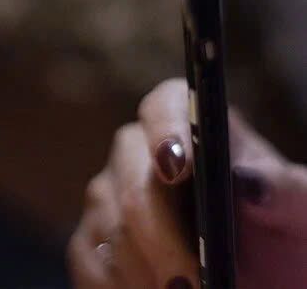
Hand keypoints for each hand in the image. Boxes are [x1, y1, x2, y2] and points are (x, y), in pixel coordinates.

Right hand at [69, 78, 306, 287]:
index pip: (164, 107)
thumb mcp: (297, 212)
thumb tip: (249, 182)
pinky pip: (92, 263)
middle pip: (134, 181)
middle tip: (190, 283)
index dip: (166, 131)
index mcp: (187, 123)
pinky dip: (122, 288)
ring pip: (110, 226)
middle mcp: (137, 153)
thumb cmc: (280, 234)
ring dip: (145, 272)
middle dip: (160, 236)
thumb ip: (283, 190)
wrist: (262, 280)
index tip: (179, 167)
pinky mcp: (93, 243)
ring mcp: (108, 197)